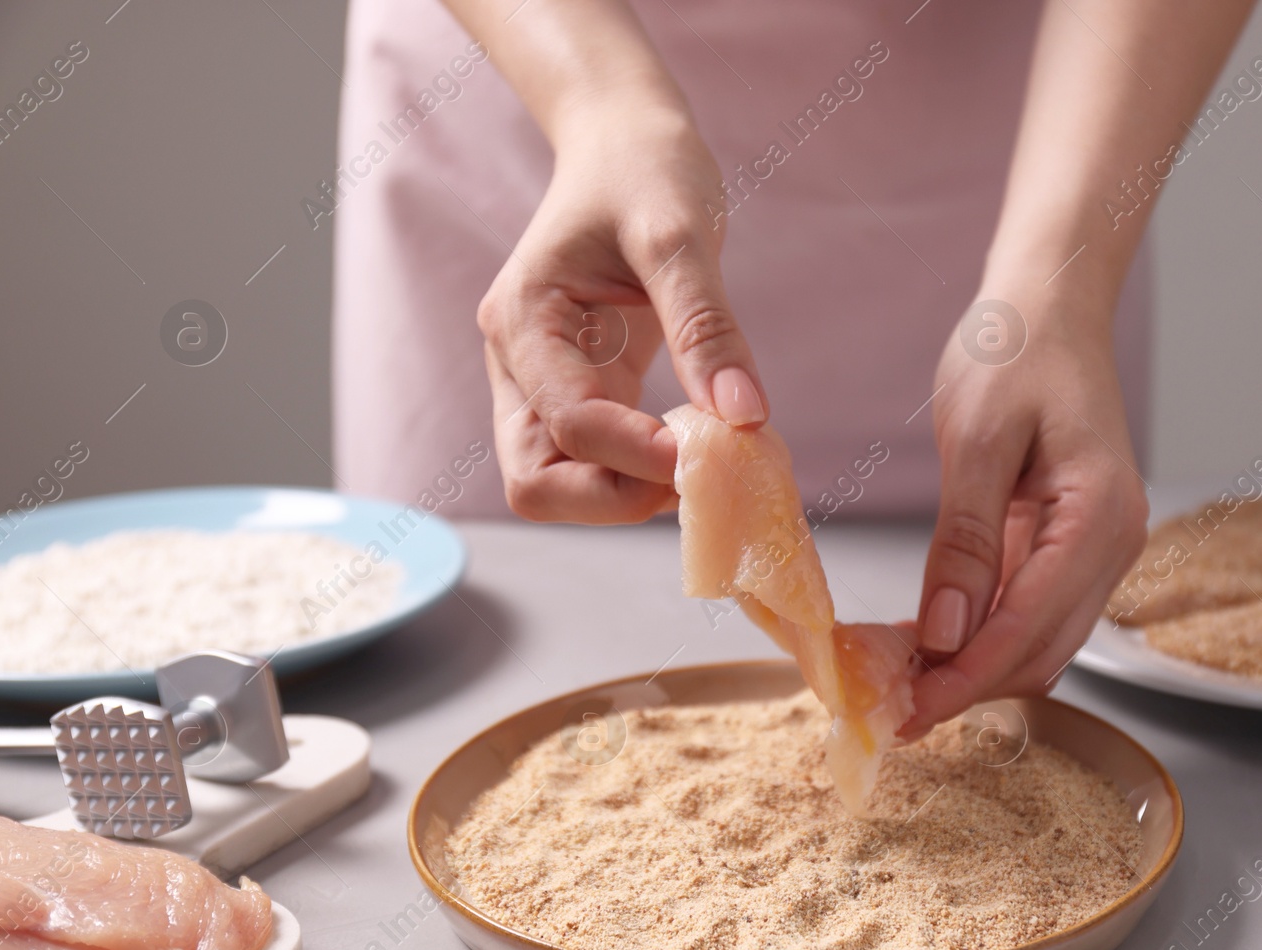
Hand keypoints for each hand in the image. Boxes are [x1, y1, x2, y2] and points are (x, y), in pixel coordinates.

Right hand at [476, 107, 768, 523]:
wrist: (623, 139)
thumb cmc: (644, 167)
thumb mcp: (681, 233)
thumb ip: (707, 326)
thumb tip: (743, 416)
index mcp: (524, 320)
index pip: (570, 424)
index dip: (641, 454)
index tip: (714, 451)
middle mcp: (518, 363)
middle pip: (535, 481)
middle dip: (615, 498)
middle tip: (696, 477)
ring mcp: (540, 383)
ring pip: (557, 484)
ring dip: (626, 494)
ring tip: (702, 463)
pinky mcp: (577, 390)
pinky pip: (593, 460)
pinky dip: (641, 473)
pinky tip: (699, 448)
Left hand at [900, 291, 1148, 737]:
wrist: (1050, 304)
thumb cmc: (1015, 350)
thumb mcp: (977, 439)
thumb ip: (966, 541)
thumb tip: (945, 632)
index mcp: (1098, 517)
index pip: (1028, 629)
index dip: (963, 680)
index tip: (904, 715)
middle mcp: (1114, 544)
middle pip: (1041, 652)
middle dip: (966, 688)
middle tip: (887, 710)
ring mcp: (1098, 548)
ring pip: (1039, 642)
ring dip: (973, 669)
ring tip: (898, 682)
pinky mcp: (1071, 544)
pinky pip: (1030, 609)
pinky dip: (980, 635)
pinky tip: (926, 641)